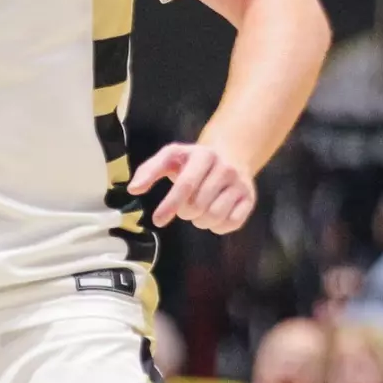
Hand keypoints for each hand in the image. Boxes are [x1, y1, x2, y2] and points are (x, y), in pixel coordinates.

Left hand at [127, 143, 256, 233]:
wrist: (231, 156)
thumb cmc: (193, 162)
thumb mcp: (171, 157)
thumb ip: (149, 170)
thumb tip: (133, 189)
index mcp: (203, 155)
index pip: (185, 185)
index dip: (170, 205)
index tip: (158, 220)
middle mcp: (224, 168)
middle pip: (198, 205)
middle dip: (185, 212)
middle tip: (185, 207)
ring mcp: (240, 184)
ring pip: (214, 216)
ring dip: (200, 220)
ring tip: (199, 210)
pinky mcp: (249, 199)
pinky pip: (232, 223)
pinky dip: (218, 226)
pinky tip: (214, 215)